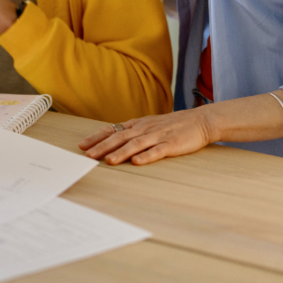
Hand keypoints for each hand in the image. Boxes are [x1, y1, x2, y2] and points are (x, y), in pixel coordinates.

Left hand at [78, 110, 214, 164]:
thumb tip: (112, 140)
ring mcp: (158, 136)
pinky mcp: (172, 144)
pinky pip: (157, 151)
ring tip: (108, 161)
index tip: (82, 145)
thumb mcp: (149, 125)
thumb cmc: (172, 125)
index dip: (97, 137)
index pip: (113, 129)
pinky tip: (137, 162)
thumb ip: (132, 132)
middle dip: (103, 146)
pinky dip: (146, 156)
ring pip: (136, 144)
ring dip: (121, 153)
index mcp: (138, 124)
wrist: (200, 120)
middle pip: (120, 137)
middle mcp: (145, 129)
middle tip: (88, 155)